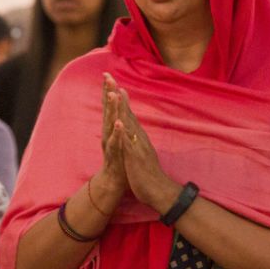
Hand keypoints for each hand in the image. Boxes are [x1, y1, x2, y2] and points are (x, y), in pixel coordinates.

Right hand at [97, 74, 127, 189]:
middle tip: (107, 77)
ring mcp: (109, 142)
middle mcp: (107, 131)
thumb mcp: (117, 134)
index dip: (107, 89)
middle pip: (107, 109)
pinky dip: (116, 132)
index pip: (108, 105)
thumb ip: (116, 118)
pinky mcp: (113, 154)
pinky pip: (115, 141)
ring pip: (110, 122)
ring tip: (112, 94)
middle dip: (107, 92)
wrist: (114, 179)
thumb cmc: (118, 155)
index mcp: (110, 126)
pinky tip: (118, 123)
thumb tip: (116, 100)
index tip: (107, 73)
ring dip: (111, 108)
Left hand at [106, 75, 179, 211]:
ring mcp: (138, 145)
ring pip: (128, 123)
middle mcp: (139, 137)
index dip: (120, 99)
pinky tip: (118, 120)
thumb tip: (133, 132)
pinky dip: (124, 131)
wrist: (160, 191)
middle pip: (127, 112)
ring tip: (114, 91)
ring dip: (121, 107)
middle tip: (110, 77)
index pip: (128, 114)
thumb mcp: (141, 152)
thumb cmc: (148, 173)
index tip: (112, 83)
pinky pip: (129, 142)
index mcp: (138, 136)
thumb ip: (137, 141)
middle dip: (117, 95)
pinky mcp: (136, 156)